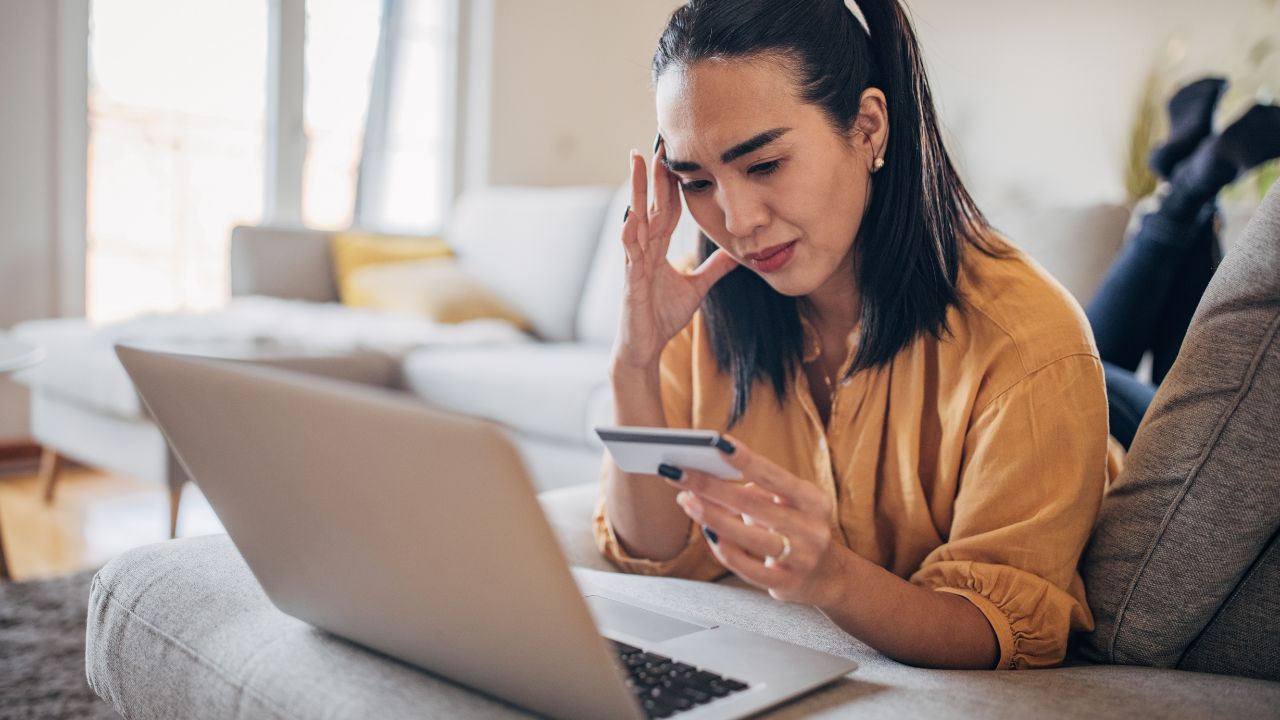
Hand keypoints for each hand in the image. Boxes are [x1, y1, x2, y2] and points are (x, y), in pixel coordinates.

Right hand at [613, 143, 738, 370]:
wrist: (645, 347)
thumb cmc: (662, 316)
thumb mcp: (697, 287)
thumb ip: (715, 268)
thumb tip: (739, 253)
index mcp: (659, 247)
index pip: (667, 206)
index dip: (673, 180)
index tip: (678, 152)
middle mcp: (645, 248)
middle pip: (651, 202)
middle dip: (653, 172)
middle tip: (658, 139)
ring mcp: (634, 261)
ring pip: (636, 217)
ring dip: (636, 189)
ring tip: (636, 161)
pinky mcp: (630, 279)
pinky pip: (629, 251)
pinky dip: (629, 232)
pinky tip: (631, 215)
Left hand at [663, 436, 842, 605]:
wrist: (826, 575)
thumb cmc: (795, 528)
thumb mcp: (788, 505)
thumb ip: (755, 491)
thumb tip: (708, 479)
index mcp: (813, 501)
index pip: (775, 476)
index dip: (746, 460)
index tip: (718, 444)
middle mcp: (811, 529)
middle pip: (754, 505)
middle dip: (712, 487)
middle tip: (680, 472)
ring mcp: (801, 558)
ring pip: (748, 538)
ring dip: (712, 517)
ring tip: (687, 501)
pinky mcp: (786, 584)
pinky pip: (747, 568)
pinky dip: (725, 549)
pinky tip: (708, 534)